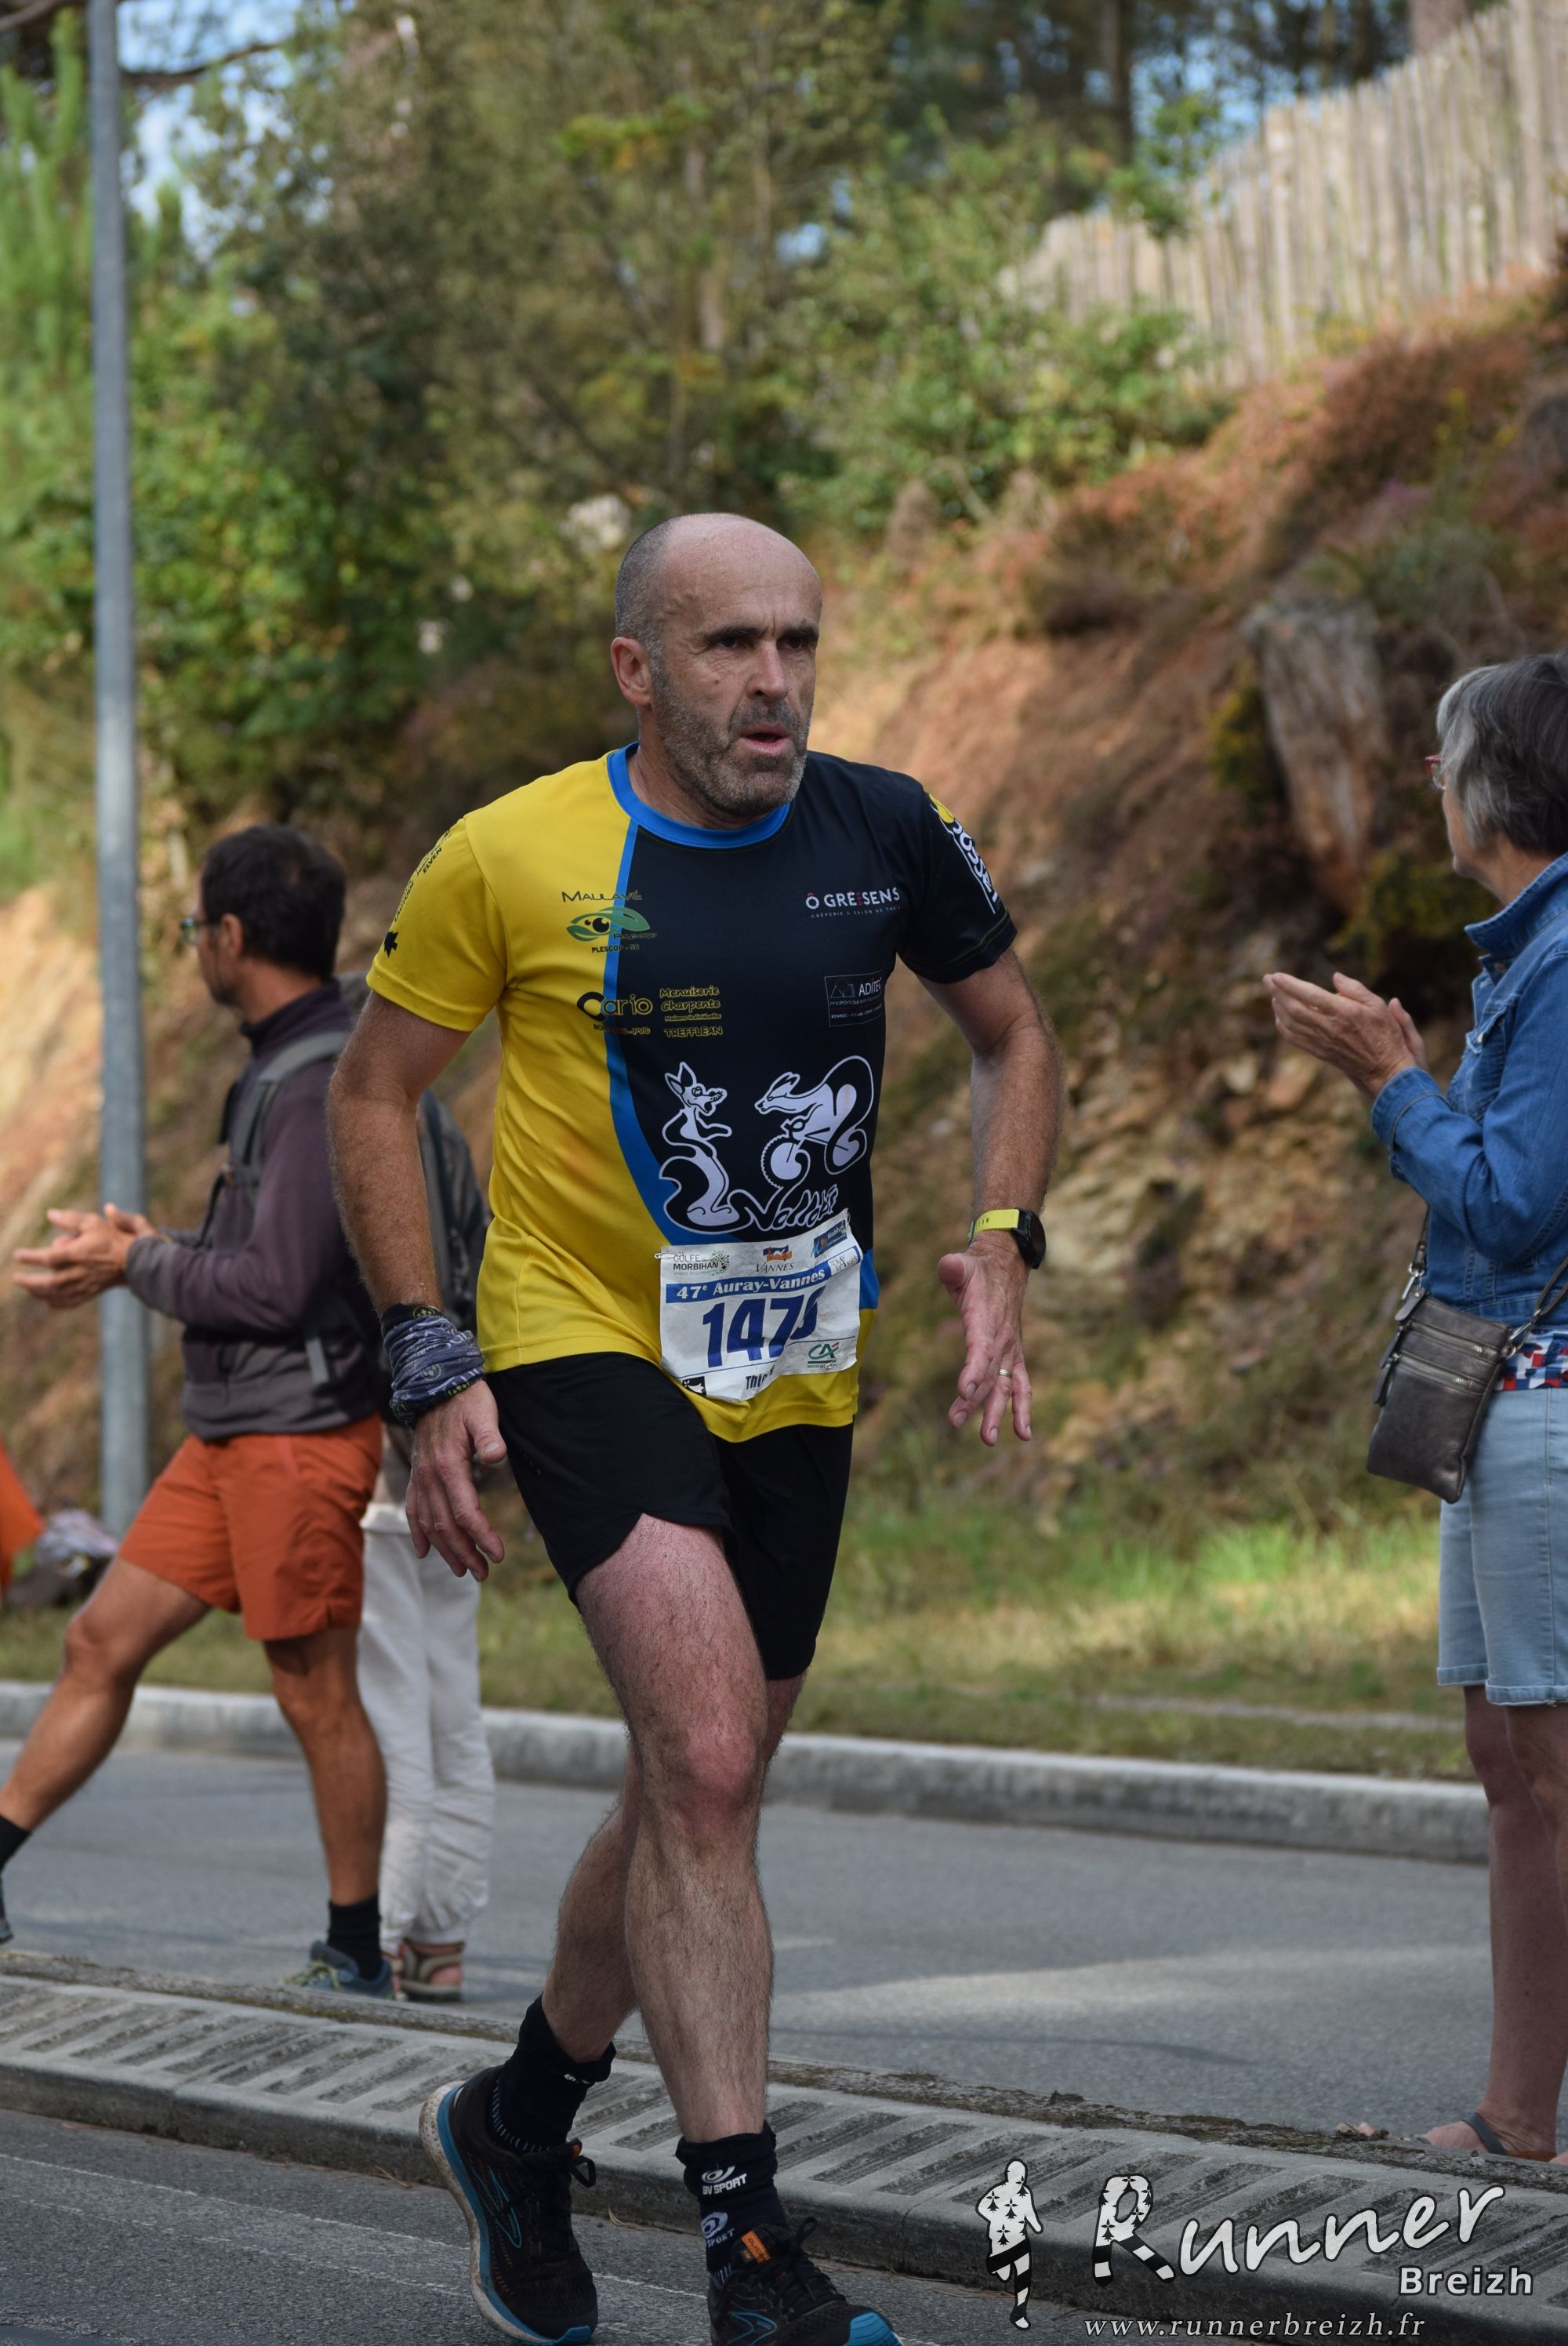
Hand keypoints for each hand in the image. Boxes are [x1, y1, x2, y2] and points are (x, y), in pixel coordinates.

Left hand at [13, 1205, 143, 1309]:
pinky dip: (56, 1303)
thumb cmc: (114, 1238)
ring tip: (27, 1288)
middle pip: (48, 1282)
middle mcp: (79, 1272)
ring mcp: (85, 1285)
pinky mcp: (91, 1292)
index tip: (17, 1255)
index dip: (30, 1257)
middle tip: (16, 1278)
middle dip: (29, 1281)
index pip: (48, 1257)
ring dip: (39, 1293)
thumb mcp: (93, 1222)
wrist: (136, 1261)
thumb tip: (50, 1214)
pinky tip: (48, 1301)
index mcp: (79, 1253)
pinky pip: (70, 1302)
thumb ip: (70, 1219)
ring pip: (57, 1294)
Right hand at [406, 1380, 509, 1579]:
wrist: (436, 1384)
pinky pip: (413, 1510)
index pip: (465, 1513)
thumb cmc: (466, 1400)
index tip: (498, 1554)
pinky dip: (418, 1533)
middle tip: (483, 1573)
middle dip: (465, 1553)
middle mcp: (430, 1477)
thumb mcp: (483, 1412)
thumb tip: (496, 1456)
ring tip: (463, 1570)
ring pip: (429, 1523)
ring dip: (445, 1550)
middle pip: (446, 1526)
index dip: (482, 1536)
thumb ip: (489, 1436)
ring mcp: (420, 1478)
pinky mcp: (418, 1475)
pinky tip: (424, 1551)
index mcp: (449, 1466)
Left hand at [937, 1236, 1032, 1444]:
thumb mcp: (962, 1264)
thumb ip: (953, 1267)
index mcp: (987, 1321)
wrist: (1006, 1268)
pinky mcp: (1013, 1358)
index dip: (973, 1370)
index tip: (963, 1390)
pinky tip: (1023, 1434)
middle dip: (974, 1402)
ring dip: (997, 1413)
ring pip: (1004, 1387)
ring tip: (987, 1439)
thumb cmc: (977, 1271)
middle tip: (955, 1422)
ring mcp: (1011, 1351)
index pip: (981, 1349)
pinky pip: (1020, 1386)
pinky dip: (1022, 1408)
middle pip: (989, 1376)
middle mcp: (1003, 1340)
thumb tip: (948, 1266)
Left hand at [1262, 970, 1422, 1102]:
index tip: (1276, 975)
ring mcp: (1322, 1041)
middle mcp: (1329, 1027)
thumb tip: (1334, 977)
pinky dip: (1283, 1027)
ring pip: (1291, 1023)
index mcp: (1343, 1012)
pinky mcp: (1319, 1052)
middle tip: (1266, 979)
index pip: (1309, 995)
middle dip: (1277, 992)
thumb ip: (1355, 989)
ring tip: (1273, 995)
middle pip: (1294, 1008)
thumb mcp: (1377, 1005)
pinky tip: (1280, 1017)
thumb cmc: (1384, 1032)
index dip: (1290, 984)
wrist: (1384, 1067)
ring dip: (1278, 1007)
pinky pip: (1294, 1039)